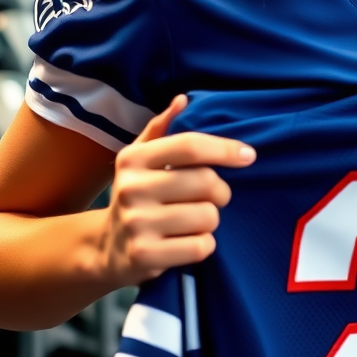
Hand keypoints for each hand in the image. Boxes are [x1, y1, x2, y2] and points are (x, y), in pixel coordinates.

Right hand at [100, 94, 255, 285]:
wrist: (107, 248)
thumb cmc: (137, 194)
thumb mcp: (141, 159)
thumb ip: (161, 128)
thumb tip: (182, 100)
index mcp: (134, 159)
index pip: (190, 146)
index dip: (225, 149)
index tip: (248, 156)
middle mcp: (131, 189)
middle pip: (206, 182)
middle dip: (220, 191)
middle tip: (213, 197)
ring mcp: (136, 224)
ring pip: (208, 216)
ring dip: (210, 220)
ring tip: (193, 221)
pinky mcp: (144, 256)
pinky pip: (201, 246)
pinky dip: (203, 245)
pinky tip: (186, 242)